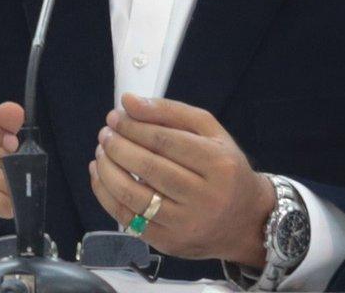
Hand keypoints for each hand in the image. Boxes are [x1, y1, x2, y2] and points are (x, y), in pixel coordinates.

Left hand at [90, 93, 275, 266]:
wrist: (244, 221)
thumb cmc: (225, 169)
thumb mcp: (212, 134)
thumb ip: (172, 113)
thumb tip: (128, 102)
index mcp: (219, 163)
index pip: (166, 141)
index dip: (134, 127)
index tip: (116, 116)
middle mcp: (204, 196)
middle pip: (149, 167)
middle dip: (118, 146)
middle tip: (105, 133)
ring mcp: (185, 223)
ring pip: (133, 195)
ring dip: (107, 170)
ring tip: (101, 152)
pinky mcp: (167, 242)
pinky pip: (128, 219)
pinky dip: (106, 195)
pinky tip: (101, 176)